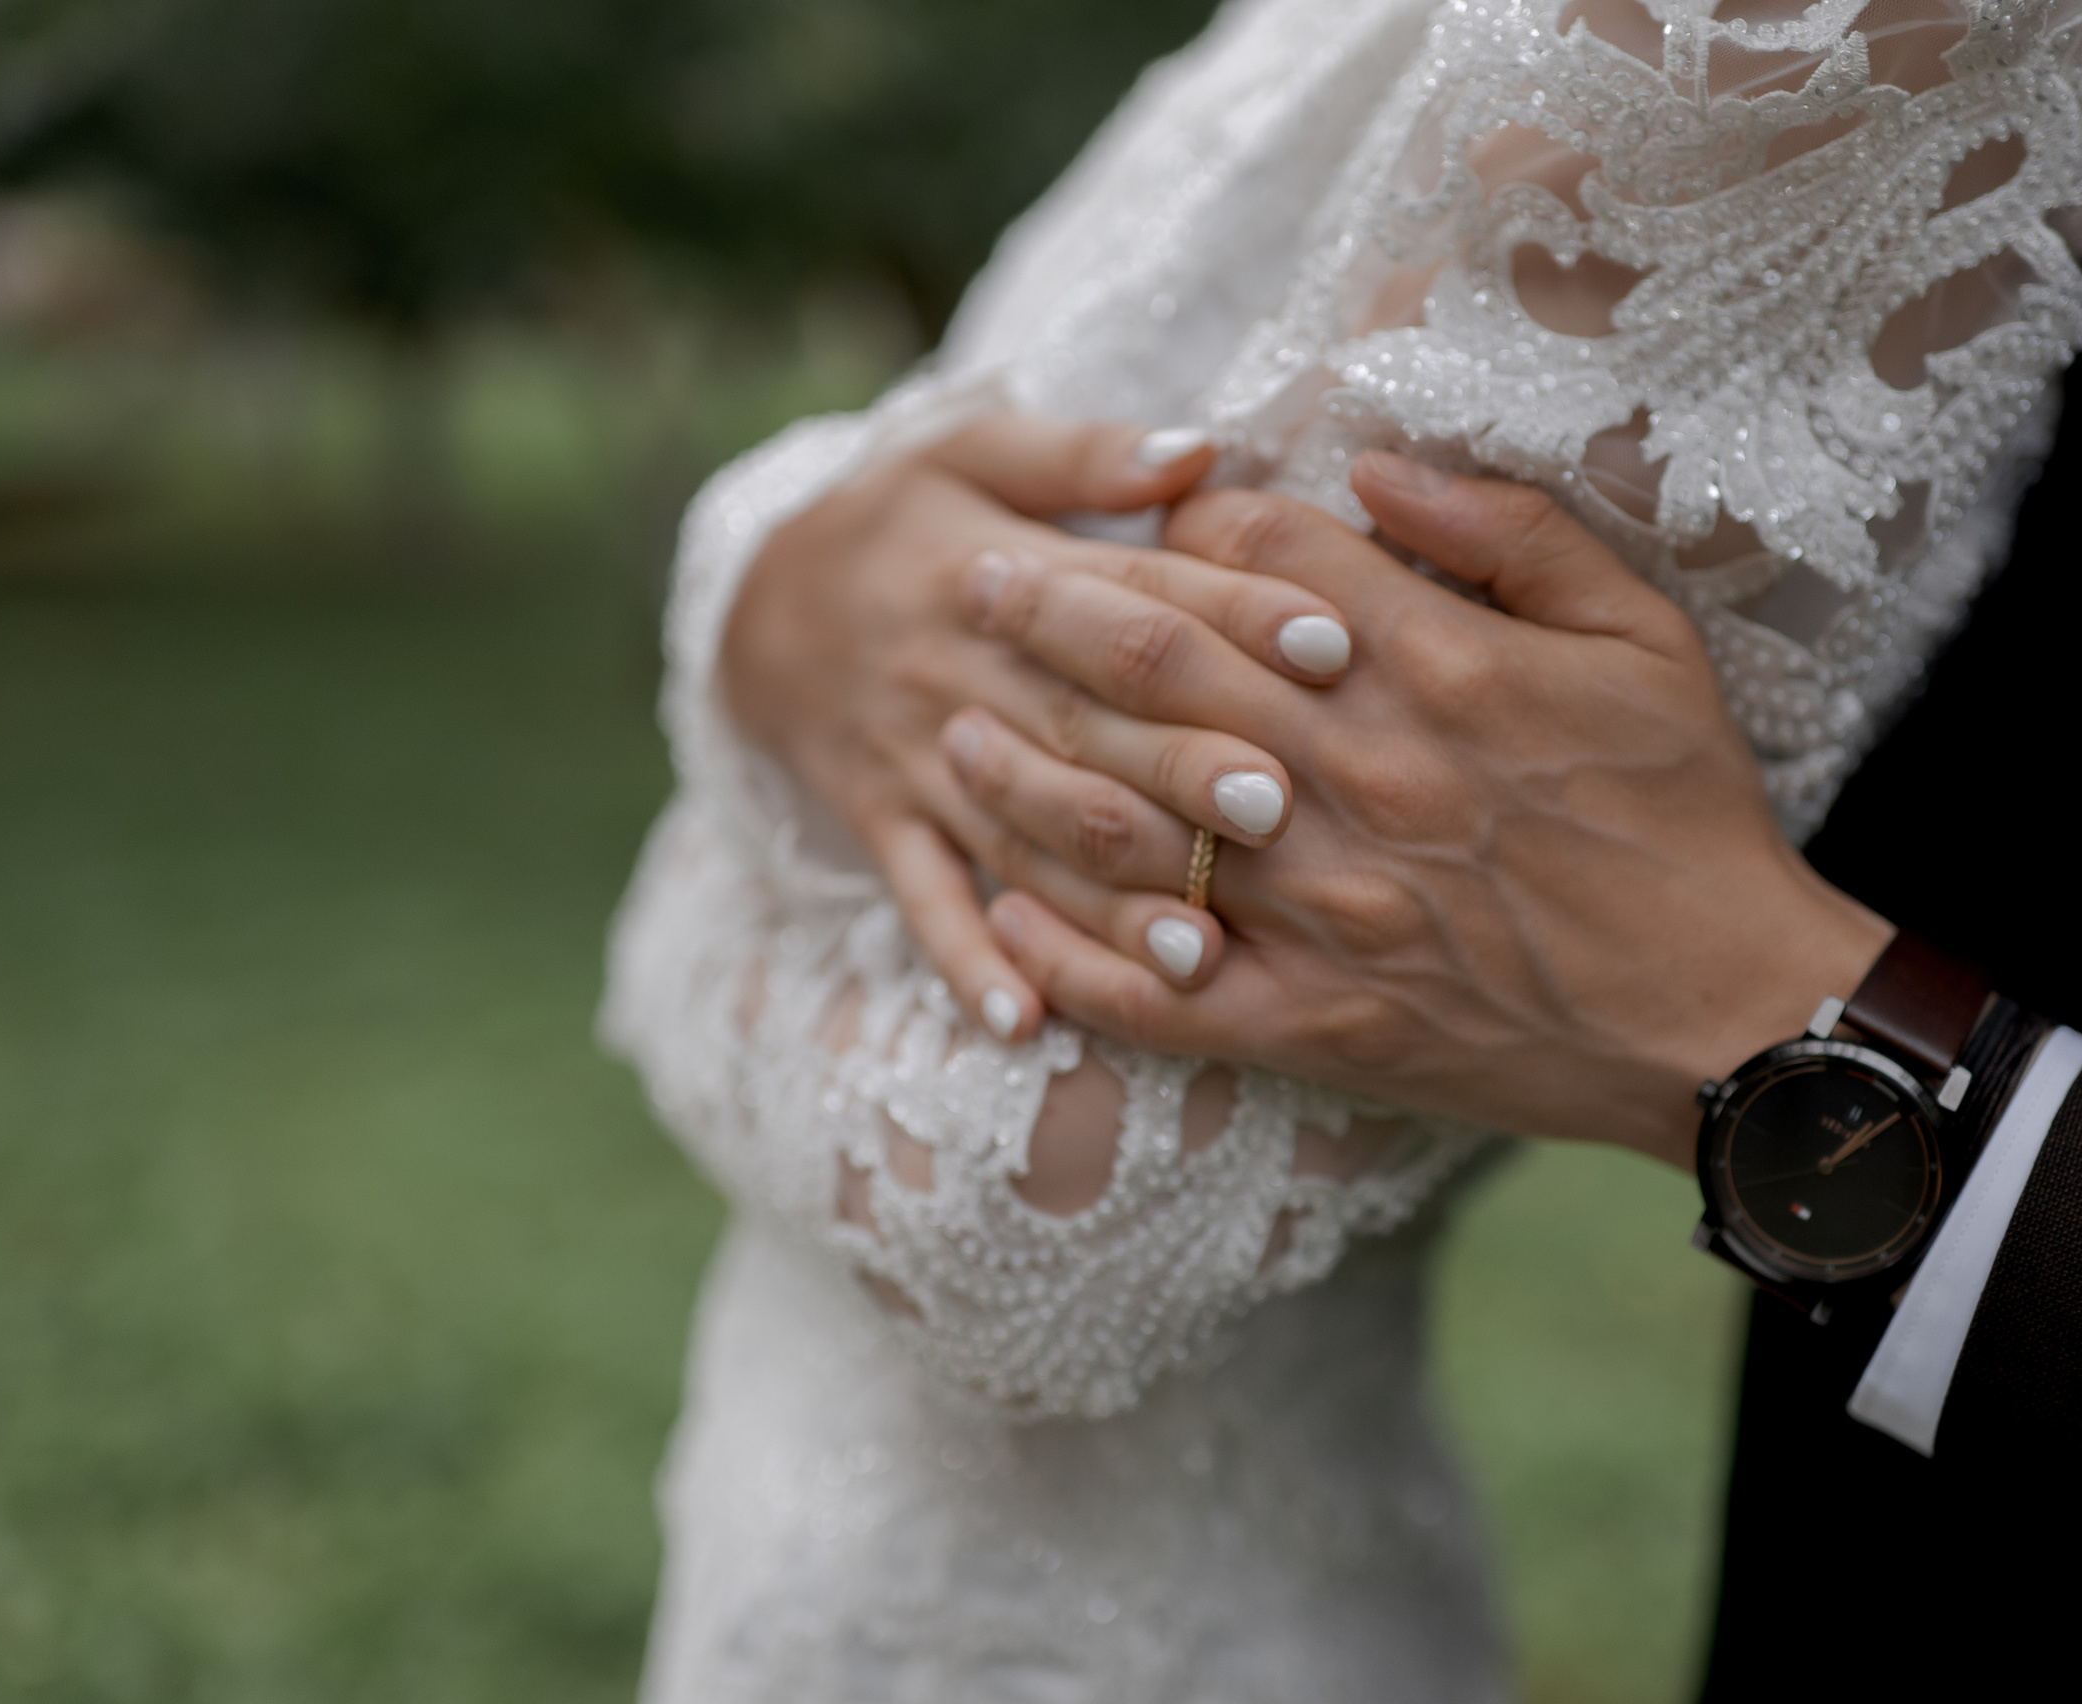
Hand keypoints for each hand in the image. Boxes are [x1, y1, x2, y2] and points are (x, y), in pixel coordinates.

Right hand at [719, 414, 1355, 1040]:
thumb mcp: (970, 450)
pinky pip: (922, 902)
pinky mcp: (884, 824)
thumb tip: (1196, 448)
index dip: (1235, 617)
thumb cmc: (898, 518)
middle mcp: (967, 674)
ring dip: (1104, 899)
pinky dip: (967, 963)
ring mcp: (923, 761)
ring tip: (1192, 955)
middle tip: (1277, 806)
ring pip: (1023, 836)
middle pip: (1088, 728)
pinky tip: (1023, 1023)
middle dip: (1182, 770)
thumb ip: (1084, 453)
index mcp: (1009, 573)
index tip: (1333, 643)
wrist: (748, 602)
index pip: (1136, 598)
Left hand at [958, 451, 1891, 1165]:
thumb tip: (1373, 467)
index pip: (1261, 565)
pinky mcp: (1319, 1022)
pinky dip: (1072, 960)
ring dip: (1030, 777)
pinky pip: (1162, 993)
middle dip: (1053, 619)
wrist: (1722, 1013)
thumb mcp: (1639, 636)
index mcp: (1435, 670)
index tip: (1139, 519)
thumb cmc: (1687, 812)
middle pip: (1165, 673)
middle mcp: (1360, 781)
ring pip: (1135, 827)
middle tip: (969, 586)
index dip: (1184, 526)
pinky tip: (1003, 918)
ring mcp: (1329, 911)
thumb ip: (1510, 534)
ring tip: (951, 734)